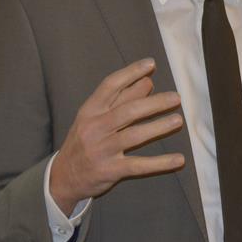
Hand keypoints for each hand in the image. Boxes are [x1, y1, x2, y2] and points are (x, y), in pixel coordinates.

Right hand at [50, 58, 184, 214]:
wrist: (63, 177)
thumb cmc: (84, 141)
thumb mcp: (94, 117)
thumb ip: (119, 100)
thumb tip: (148, 82)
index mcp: (90, 110)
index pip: (111, 85)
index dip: (131, 73)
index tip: (151, 64)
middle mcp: (95, 127)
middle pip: (128, 110)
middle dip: (154, 103)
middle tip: (175, 97)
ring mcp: (102, 150)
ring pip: (134, 135)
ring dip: (158, 127)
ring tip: (178, 120)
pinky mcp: (110, 170)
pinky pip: (139, 165)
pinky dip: (160, 163)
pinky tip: (178, 159)